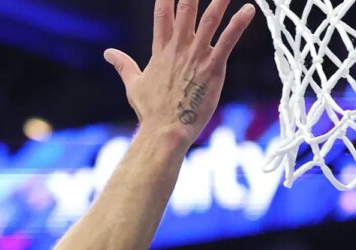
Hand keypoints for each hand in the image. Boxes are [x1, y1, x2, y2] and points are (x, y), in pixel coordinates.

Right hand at [105, 0, 258, 141]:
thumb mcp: (133, 85)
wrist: (164, 131)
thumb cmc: (150, 111)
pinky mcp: (212, 69)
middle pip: (186, 9)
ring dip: (219, 1)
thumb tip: (108, 53)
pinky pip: (228, 42)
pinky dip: (238, 25)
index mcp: (161, 50)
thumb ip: (123, 65)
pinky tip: (248, 10)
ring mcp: (196, 57)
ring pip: (209, 21)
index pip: (163, 14)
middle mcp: (178, 49)